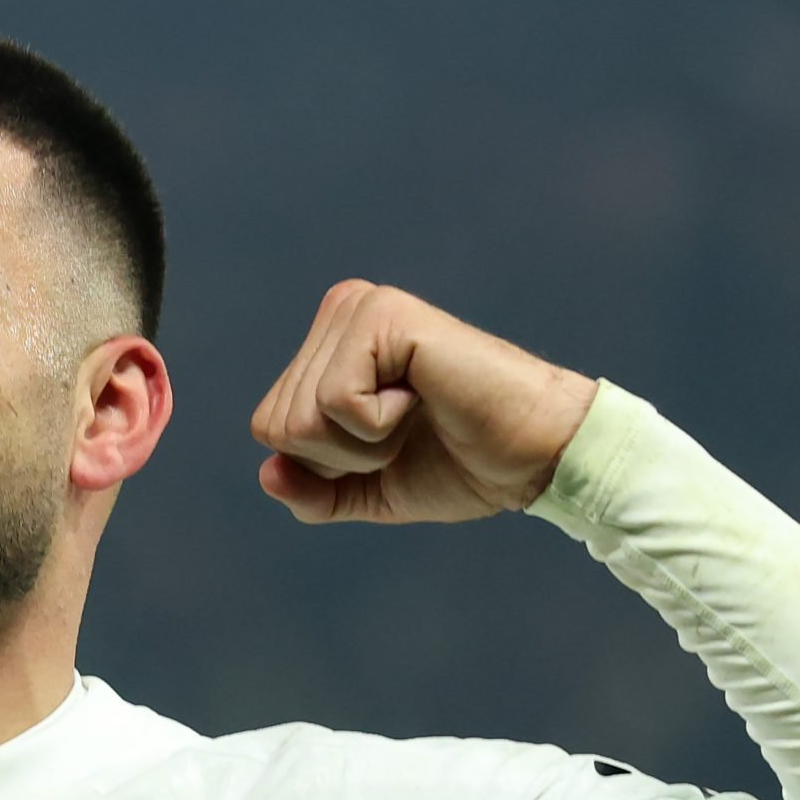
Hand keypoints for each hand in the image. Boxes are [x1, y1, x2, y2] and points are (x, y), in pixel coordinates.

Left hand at [250, 281, 595, 524]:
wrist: (533, 456)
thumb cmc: (461, 465)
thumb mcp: (367, 490)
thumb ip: (312, 491)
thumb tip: (266, 474)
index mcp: (329, 345)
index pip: (270, 428)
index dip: (327, 464)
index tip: (390, 441)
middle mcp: (339, 313)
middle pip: (278, 425)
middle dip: (342, 456)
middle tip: (409, 430)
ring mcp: (359, 308)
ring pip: (301, 418)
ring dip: (363, 444)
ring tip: (419, 413)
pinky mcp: (382, 315)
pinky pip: (333, 403)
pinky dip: (378, 427)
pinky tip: (424, 399)